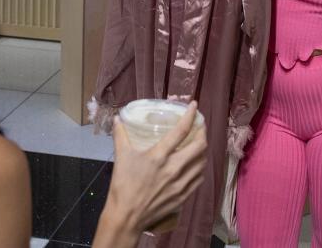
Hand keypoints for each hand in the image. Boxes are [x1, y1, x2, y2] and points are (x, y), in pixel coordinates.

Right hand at [96, 102, 207, 244]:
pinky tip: (196, 165)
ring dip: (203, 150)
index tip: (194, 106)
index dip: (190, 115)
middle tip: (199, 127)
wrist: (127, 216)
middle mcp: (174, 168)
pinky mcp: (183, 196)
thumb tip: (118, 118)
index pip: (181, 131)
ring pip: (202, 163)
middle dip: (202, 132)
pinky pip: (199, 179)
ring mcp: (180, 183)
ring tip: (199, 144)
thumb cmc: (123, 185)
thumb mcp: (121, 157)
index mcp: (159, 156)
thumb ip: (121, 135)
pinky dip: (200, 168)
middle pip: (199, 146)